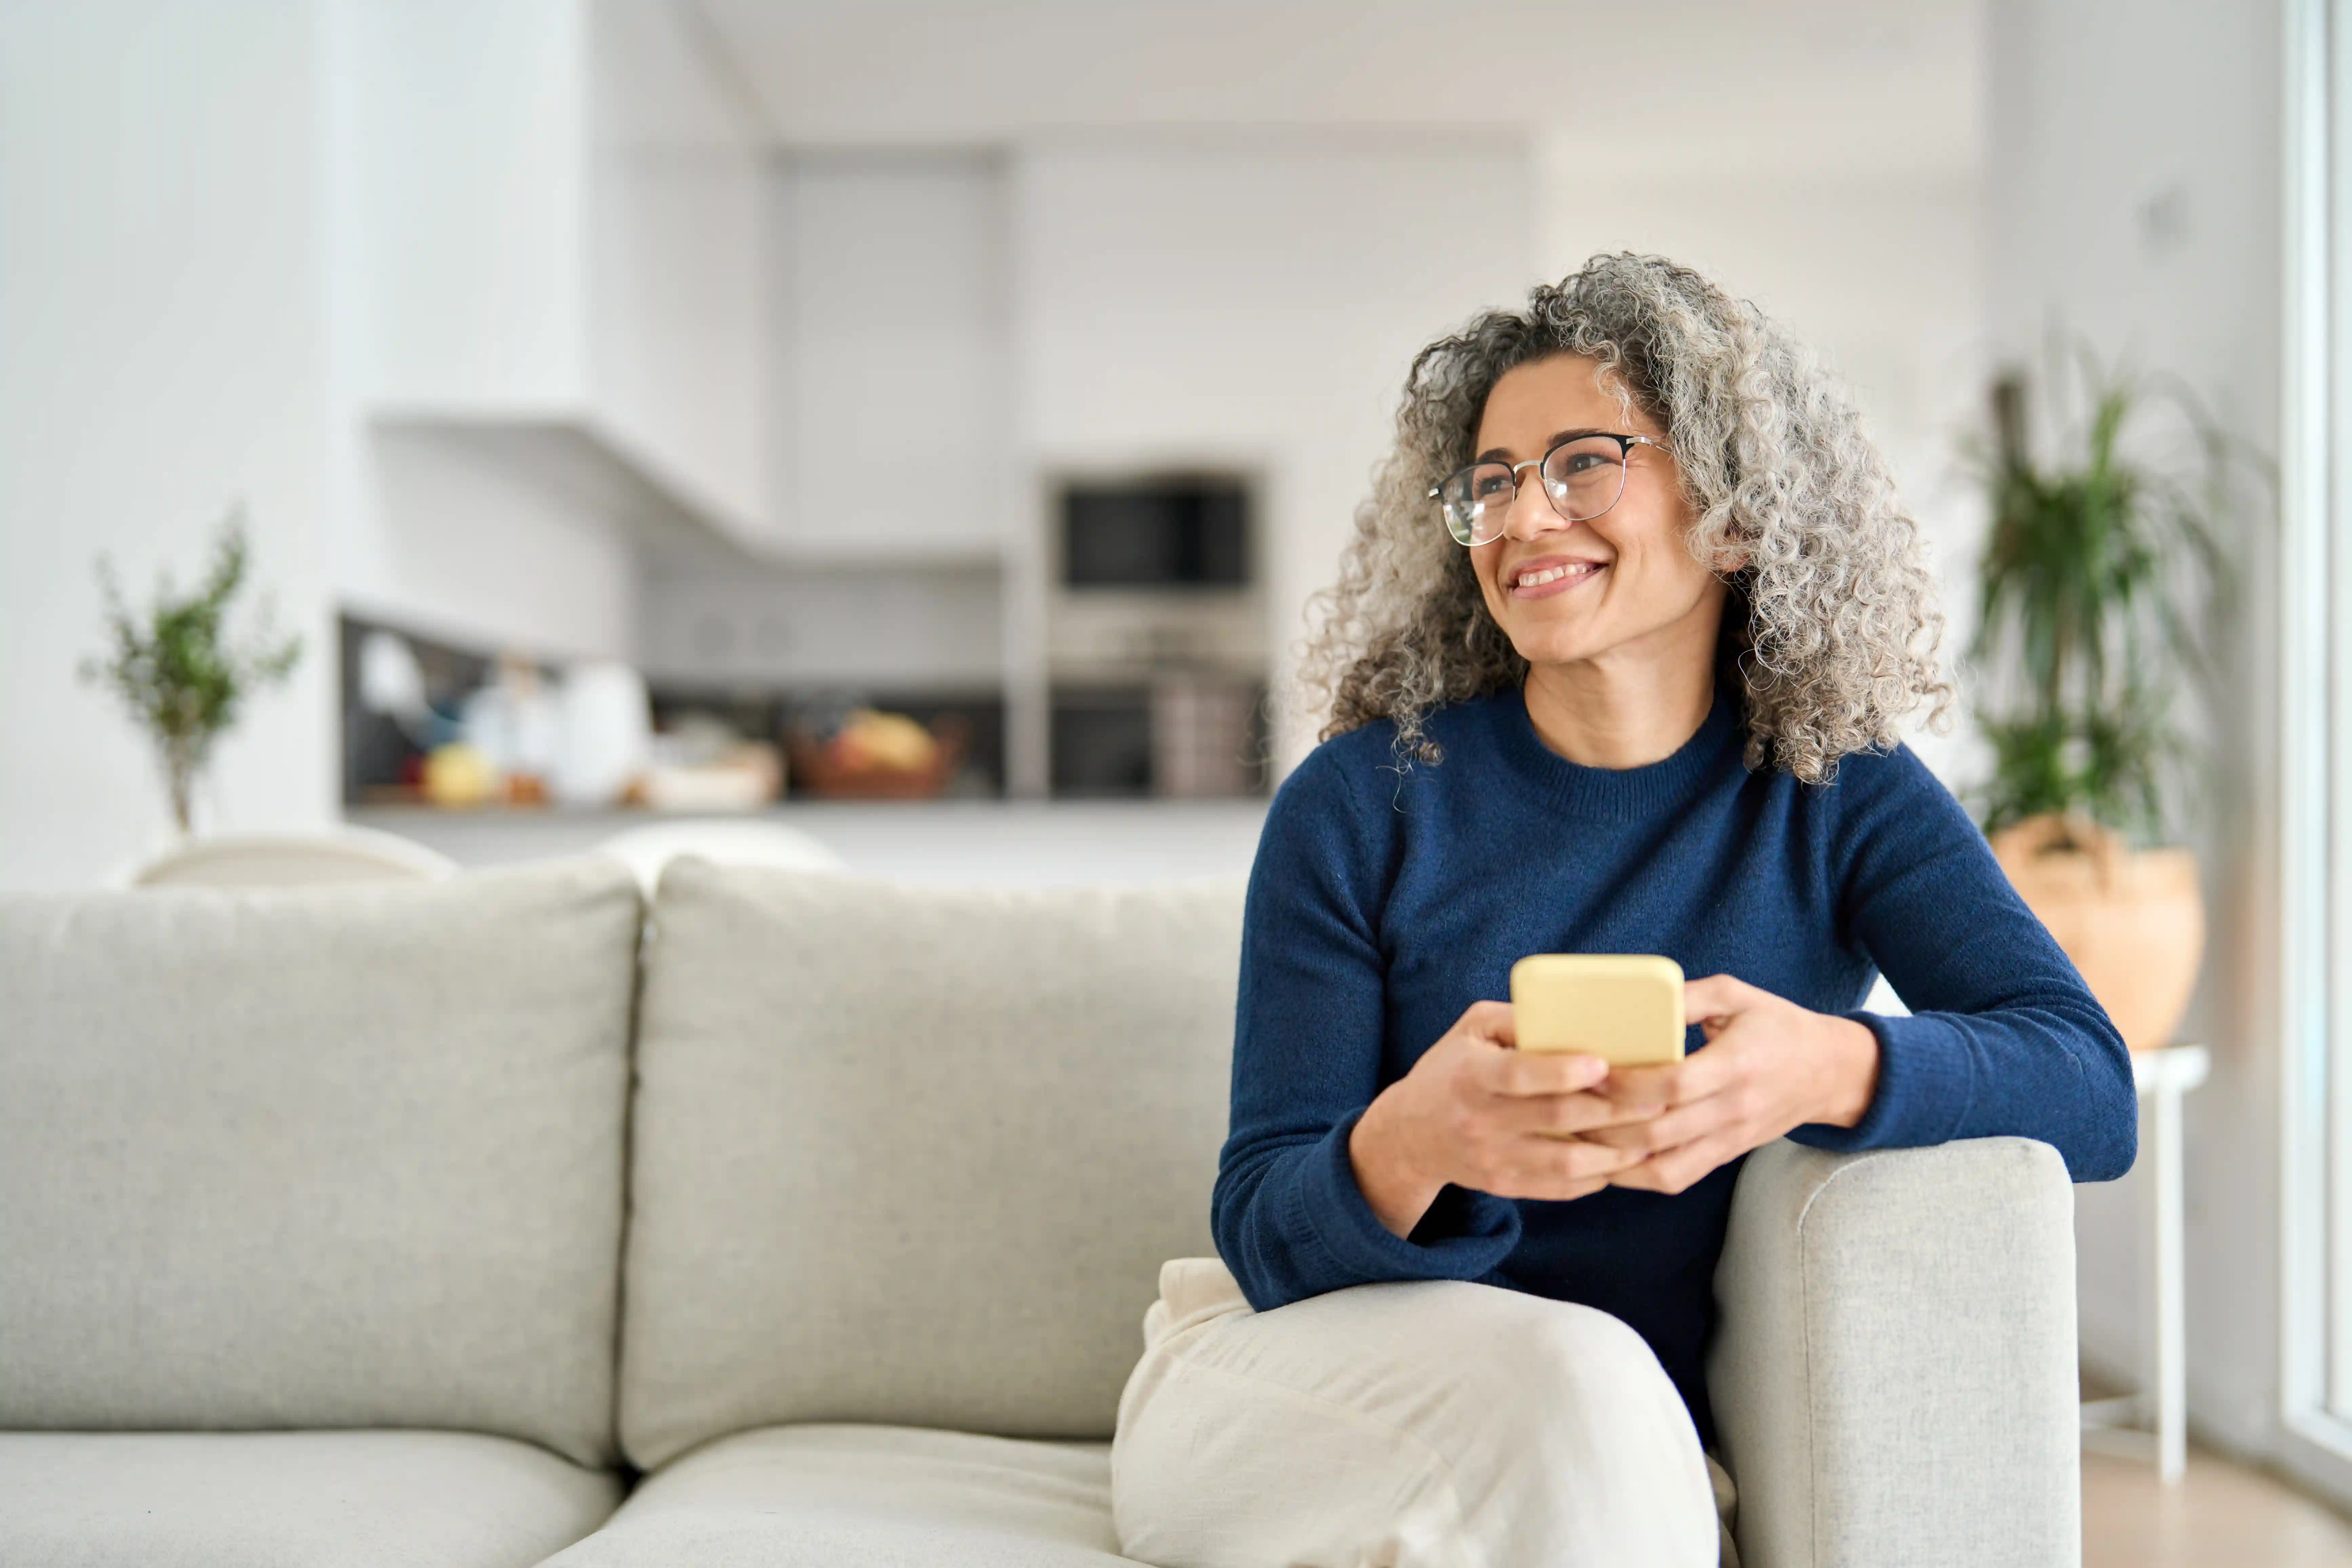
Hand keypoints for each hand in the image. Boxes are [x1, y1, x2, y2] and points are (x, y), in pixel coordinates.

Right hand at [1349, 1000, 1664, 1237]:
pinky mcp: (1506, 1186)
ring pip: (1569, 1161)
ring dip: (1617, 1149)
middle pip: (1558, 1118)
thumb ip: (1518, 1018)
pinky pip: (1563, 1187)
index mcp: (1473, 1075)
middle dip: (1614, 1108)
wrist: (1409, 1135)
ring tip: (1651, 1133)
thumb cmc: (1452, 1069)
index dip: (1564, 1071)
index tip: (1603, 1063)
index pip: (1520, 1075)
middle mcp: (1481, 1120)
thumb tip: (1576, 1011)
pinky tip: (1623, 1158)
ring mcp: (1494, 1159)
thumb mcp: (1471, 1028)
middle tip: (1658, 1097)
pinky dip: (1599, 1175)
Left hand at [1580, 974, 1879, 1194]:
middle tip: (1566, 1106)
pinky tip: (1605, 1161)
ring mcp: (1730, 1138)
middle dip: (1606, 1124)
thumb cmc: (1776, 1025)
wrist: (1828, 1072)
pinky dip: (1637, 1176)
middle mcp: (1733, 1108)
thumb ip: (1689, 996)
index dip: (1628, 1084)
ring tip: (1575, 1137)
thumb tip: (1640, 998)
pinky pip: (1677, 1177)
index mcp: (1737, 1064)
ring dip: (1615, 1158)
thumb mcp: (1737, 995)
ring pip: (1664, 1165)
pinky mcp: (1725, 1155)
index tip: (1592, 1072)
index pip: (1675, 1085)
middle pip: (1660, 1131)